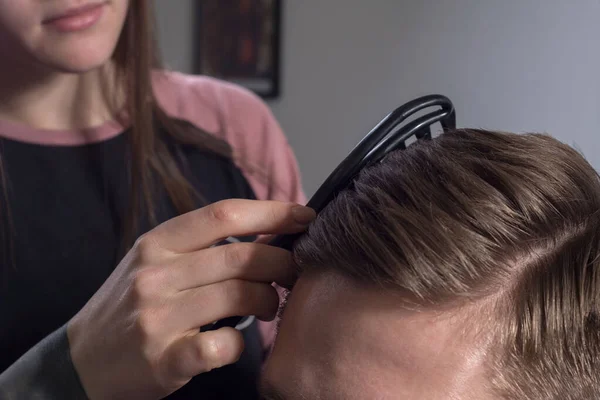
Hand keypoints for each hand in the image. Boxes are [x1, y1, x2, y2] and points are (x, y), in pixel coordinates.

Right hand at [67, 199, 315, 399]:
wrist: (80, 360)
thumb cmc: (129, 304)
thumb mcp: (153, 261)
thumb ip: (200, 247)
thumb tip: (268, 232)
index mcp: (156, 243)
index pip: (223, 214)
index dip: (271, 211)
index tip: (304, 215)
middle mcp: (155, 274)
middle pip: (240, 256)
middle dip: (282, 262)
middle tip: (294, 272)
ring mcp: (157, 318)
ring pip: (239, 295)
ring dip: (269, 300)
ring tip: (269, 306)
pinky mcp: (164, 360)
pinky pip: (224, 345)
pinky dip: (240, 343)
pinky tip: (234, 342)